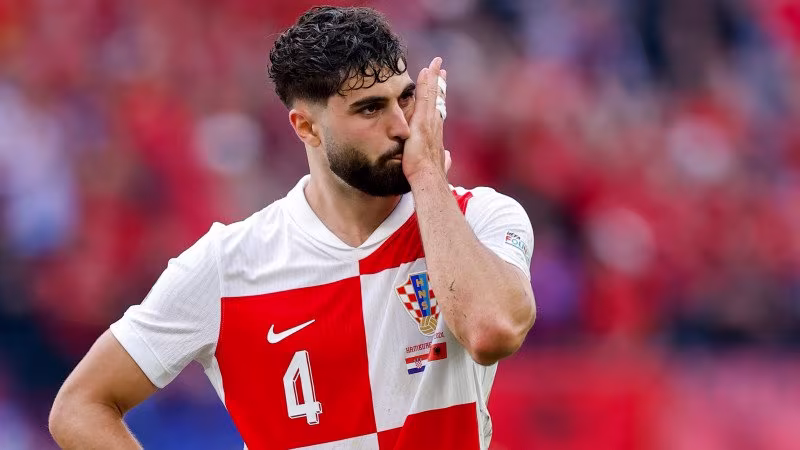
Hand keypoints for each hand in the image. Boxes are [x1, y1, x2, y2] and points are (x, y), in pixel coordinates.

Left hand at [403, 57, 447, 182]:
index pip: (438, 114)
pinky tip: (425, 70)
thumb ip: (444, 161)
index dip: (440, 101)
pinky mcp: (422, 121)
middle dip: (440, 85)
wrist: (428, 180)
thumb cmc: (431, 178)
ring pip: (433, 95)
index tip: (441, 89)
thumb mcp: (438, 166)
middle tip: (441, 70)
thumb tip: (449, 157)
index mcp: (436, 136)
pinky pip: (425, 97)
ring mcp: (430, 122)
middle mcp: (436, 126)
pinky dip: (426, 83)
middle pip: (438, 101)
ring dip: (434, 78)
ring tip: (435, 64)